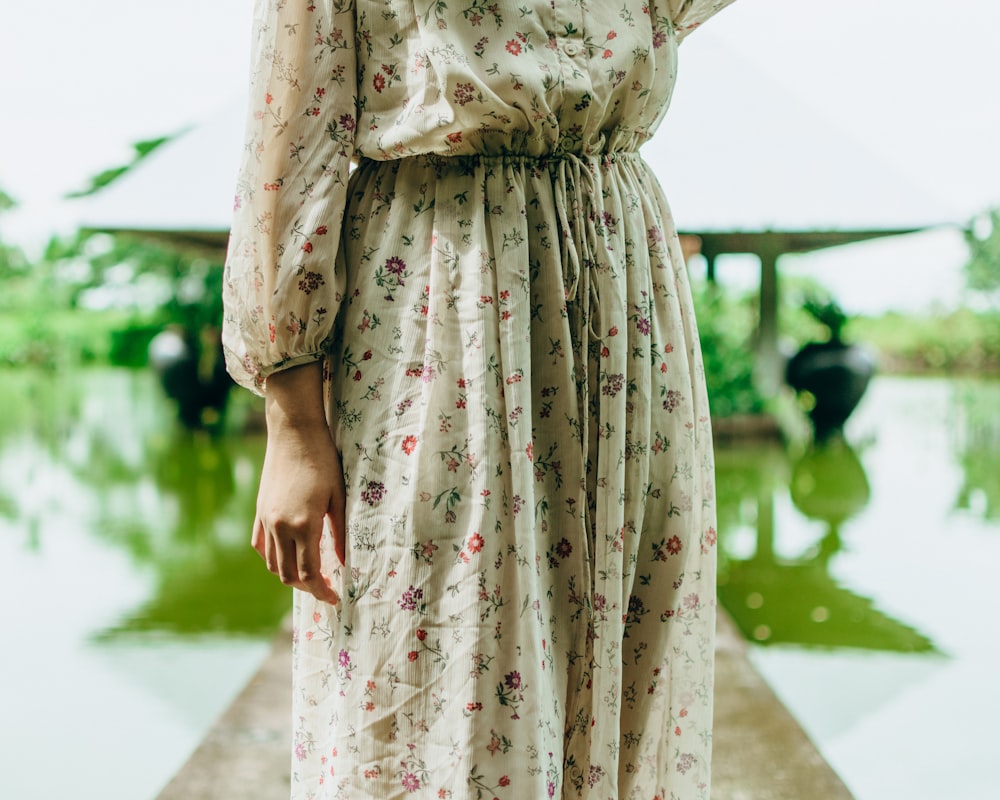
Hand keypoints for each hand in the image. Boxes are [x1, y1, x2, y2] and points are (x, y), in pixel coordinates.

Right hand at [251, 363, 344, 603]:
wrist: (293, 432)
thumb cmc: (323, 460)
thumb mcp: (338, 497)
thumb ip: (341, 533)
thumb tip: (345, 562)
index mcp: (304, 525)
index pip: (310, 573)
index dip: (322, 591)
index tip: (335, 598)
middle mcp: (280, 527)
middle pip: (289, 575)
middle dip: (308, 588)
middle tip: (326, 588)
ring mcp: (266, 520)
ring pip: (273, 565)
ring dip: (290, 577)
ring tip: (310, 576)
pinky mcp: (259, 512)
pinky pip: (261, 547)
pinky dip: (273, 559)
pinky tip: (287, 557)